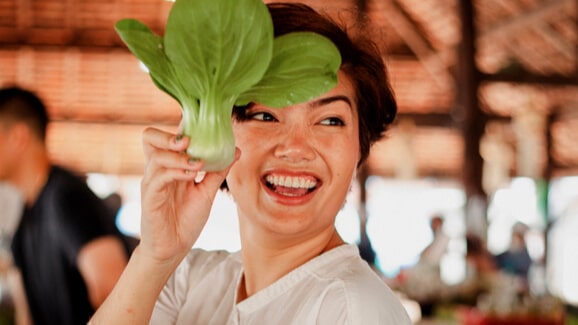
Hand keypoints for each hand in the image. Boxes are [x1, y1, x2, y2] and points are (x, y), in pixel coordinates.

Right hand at [138, 127, 237, 265]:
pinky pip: (158, 178)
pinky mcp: (150, 198)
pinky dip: (176, 172)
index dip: (182, 125)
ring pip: (156, 156)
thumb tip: (237, 150)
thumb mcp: (206, 192)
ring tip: (198, 163)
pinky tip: (192, 176)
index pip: (169, 136)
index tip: (202, 120)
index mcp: (170, 165)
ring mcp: (152, 183)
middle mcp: (157, 170)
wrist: (173, 248)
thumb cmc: (186, 219)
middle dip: (169, 134)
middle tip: (189, 140)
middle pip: (149, 137)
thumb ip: (218, 171)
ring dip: (179, 156)